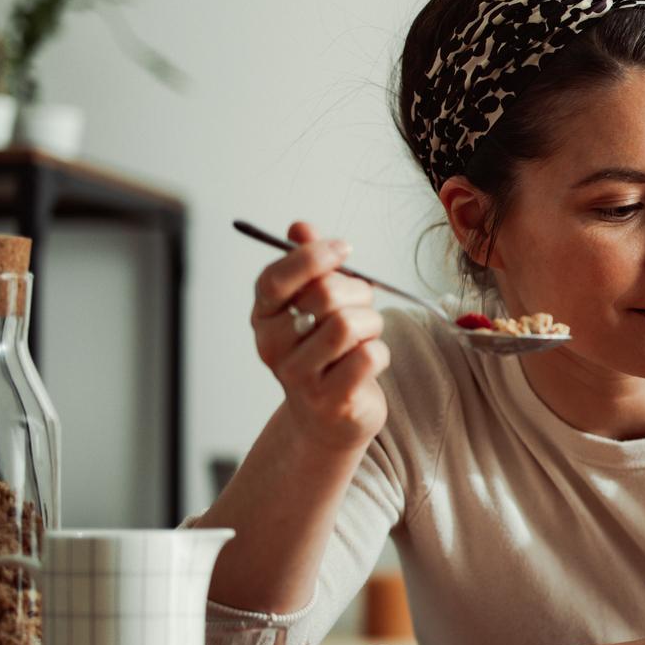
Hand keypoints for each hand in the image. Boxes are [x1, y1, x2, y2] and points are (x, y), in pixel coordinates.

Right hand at [251, 221, 389, 452]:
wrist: (328, 418)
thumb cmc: (327, 351)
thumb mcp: (314, 304)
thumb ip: (308, 264)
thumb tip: (300, 226)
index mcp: (264, 316)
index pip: (275, 279)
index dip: (312, 256)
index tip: (344, 248)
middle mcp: (273, 346)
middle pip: (324, 296)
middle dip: (358, 292)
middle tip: (363, 302)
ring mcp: (299, 377)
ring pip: (350, 325)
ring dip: (372, 323)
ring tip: (367, 334)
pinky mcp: (330, 401)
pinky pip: (369, 357)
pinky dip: (380, 352)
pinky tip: (369, 361)